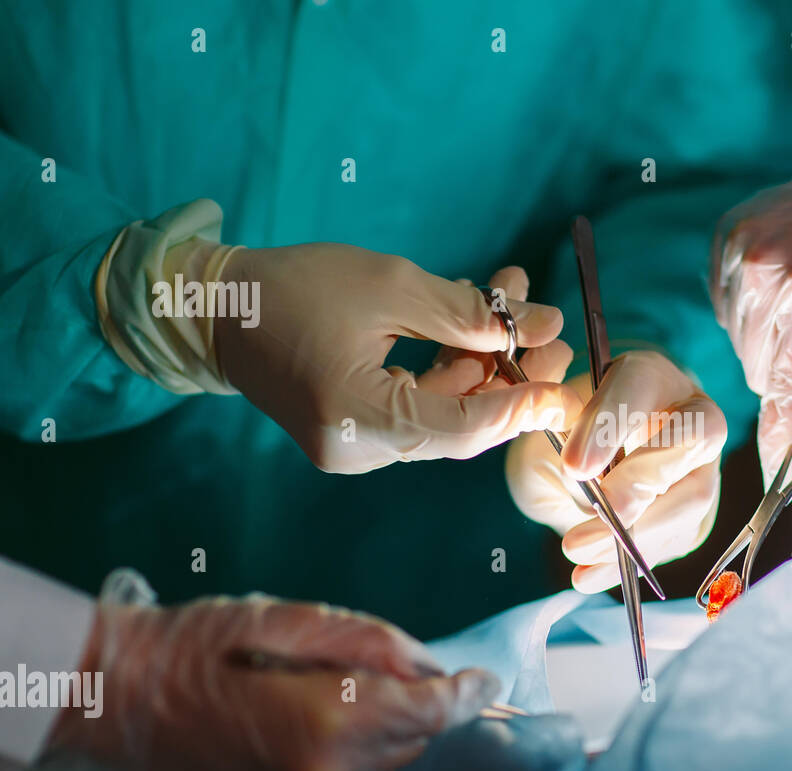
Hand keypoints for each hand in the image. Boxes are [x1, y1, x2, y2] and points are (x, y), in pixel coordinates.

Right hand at [36, 571, 497, 770]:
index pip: (433, 712)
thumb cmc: (201, 646)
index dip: (467, 693)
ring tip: (319, 697)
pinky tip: (312, 732)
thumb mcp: (293, 619)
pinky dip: (355, 763)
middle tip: (354, 667)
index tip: (485, 679)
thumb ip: (374, 642)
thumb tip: (431, 665)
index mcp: (333, 718)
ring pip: (388, 766)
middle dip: (405, 700)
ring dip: (380, 732)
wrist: (120, 703)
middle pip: (413, 737)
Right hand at [210, 243, 582, 472]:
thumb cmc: (293, 287)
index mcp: (357, 418)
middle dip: (508, 377)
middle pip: (458, 427)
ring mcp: (352, 449)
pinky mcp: (351, 435)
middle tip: (548, 332)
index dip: (519, 406)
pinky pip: (415, 410)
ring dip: (480, 364)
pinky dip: (446, 372)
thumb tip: (541, 326)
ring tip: (515, 306)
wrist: (215, 307)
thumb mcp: (388, 285)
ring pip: (441, 416)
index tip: (561, 383)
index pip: (462, 429)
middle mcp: (356, 450)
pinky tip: (471, 325)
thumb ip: (467, 312)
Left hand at [505, 339, 726, 592]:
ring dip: (635, 532)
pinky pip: (674, 539)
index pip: (639, 387)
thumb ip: (564, 439)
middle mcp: (690, 414)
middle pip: (691, 440)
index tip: (574, 465)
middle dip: (640, 483)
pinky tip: (588, 575)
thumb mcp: (555, 423)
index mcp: (651, 376)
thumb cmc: (574, 430)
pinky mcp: (696, 513)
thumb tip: (586, 491)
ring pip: (690, 498)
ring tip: (578, 550)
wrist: (597, 458)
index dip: (610, 425)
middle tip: (596, 514)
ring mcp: (702, 465)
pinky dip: (629, 562)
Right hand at [711, 114, 791, 484]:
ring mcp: (743, 250)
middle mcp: (772, 272)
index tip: (776, 464)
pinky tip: (786, 290)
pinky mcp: (726, 235)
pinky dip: (752, 312)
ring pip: (741, 343)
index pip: (787, 390)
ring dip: (771, 344)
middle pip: (761, 372)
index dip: (780, 434)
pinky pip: (725, 307)